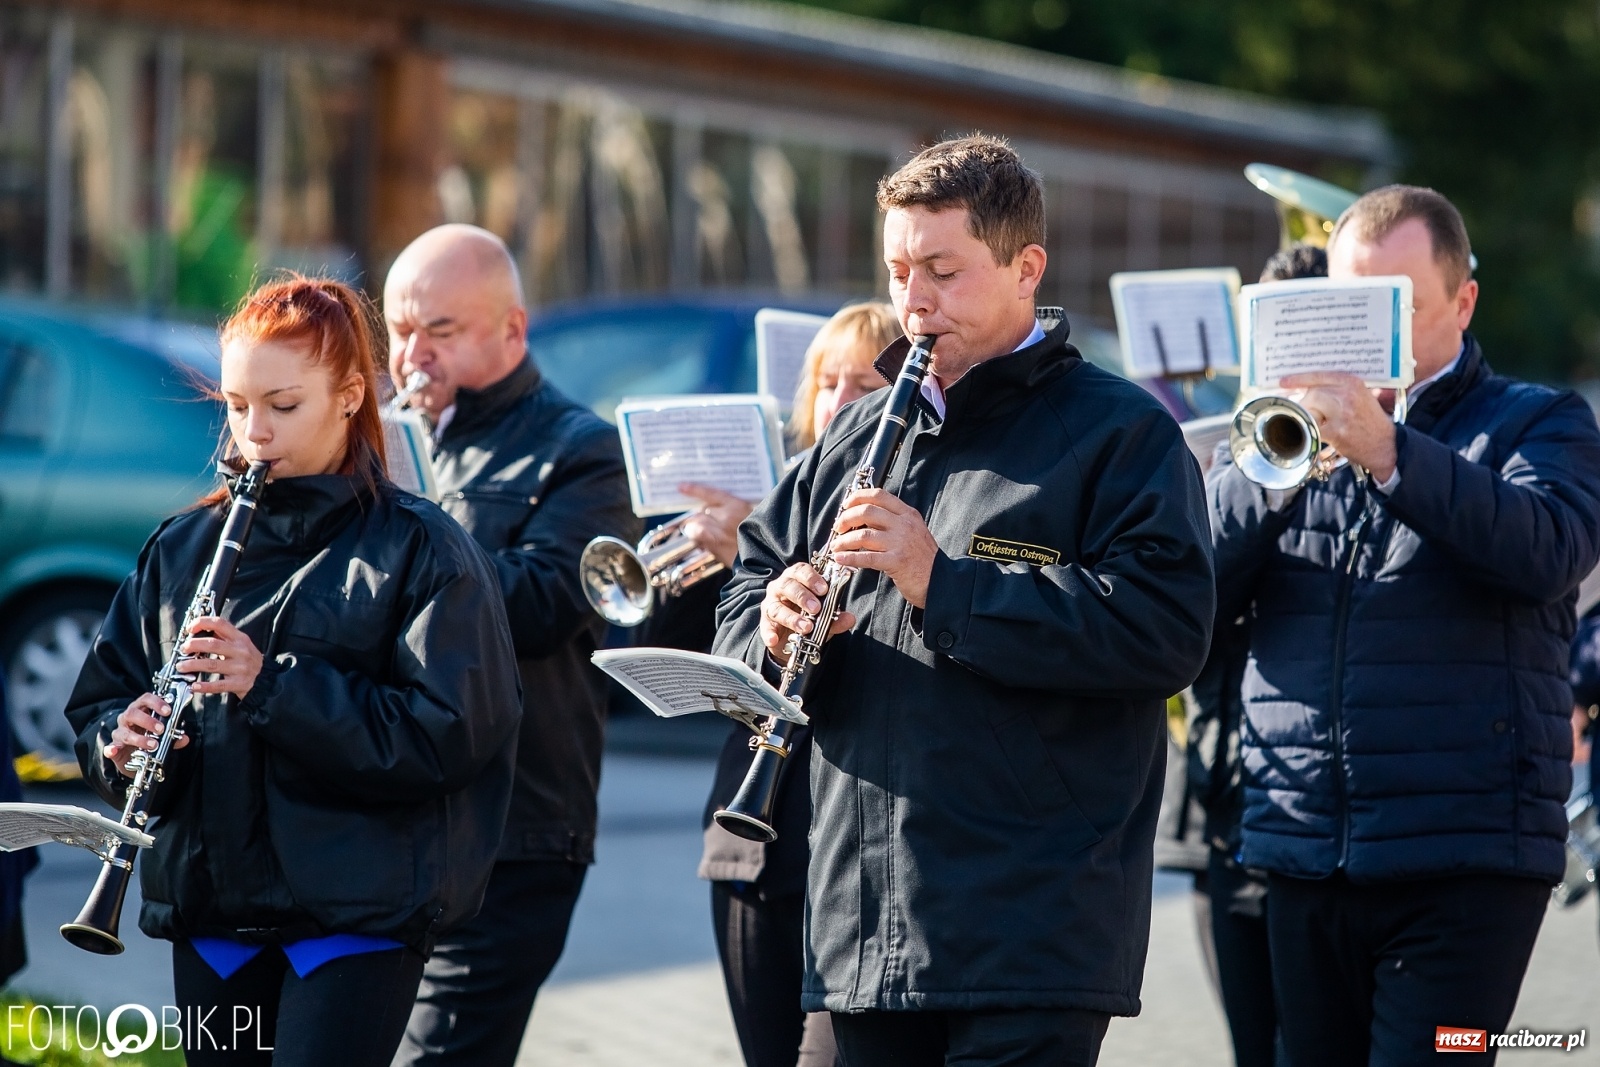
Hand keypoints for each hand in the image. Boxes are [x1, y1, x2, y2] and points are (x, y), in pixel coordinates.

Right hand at [105, 693, 188, 777]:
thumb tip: (184, 739)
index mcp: (141, 710)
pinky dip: (111, 749)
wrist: (133, 755)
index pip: (146, 699)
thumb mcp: (162, 736)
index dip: (156, 702)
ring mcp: (119, 732)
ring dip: (139, 738)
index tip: (168, 711)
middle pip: (133, 713)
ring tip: (153, 745)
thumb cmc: (148, 737)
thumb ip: (173, 735)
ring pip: (124, 731)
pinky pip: (109, 747)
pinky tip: (113, 751)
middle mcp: (127, 718)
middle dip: (148, 720)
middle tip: (161, 729)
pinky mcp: (114, 747)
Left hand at [176, 616, 262, 698]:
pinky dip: (204, 686)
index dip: (203, 623)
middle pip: (213, 645)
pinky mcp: (238, 684)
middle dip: (194, 645)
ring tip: (181, 666)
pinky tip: (193, 686)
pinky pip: (218, 685)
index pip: (220, 624)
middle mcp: (241, 652)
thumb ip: (223, 637)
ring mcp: (240, 668)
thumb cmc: (248, 659)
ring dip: (193, 665)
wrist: (265, 679)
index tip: (190, 629)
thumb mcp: (241, 644)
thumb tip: (199, 631)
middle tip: (183, 649)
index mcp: (240, 639)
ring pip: (212, 665)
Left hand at [678, 483, 754, 568]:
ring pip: (696, 524)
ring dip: (696, 529)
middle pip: (702, 511)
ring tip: (702, 534)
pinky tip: (703, 543)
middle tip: (705, 523)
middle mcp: (727, 516)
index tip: (681, 486)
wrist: (765, 560)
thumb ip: (734, 511)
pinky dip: (697, 539)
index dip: (695, 489)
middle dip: (700, 517)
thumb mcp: (752, 517)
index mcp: (738, 506)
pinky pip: (697, 538)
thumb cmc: (761, 538)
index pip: (712, 493)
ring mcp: (720, 531)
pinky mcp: (715, 545)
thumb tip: (712, 511)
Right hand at [760, 561, 856, 657]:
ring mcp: (771, 604)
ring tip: (806, 627)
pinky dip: (769, 633)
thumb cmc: (809, 617)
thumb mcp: (825, 618)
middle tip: (816, 608)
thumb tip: (850, 618)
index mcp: (796, 579)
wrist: (793, 639)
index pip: (800, 570)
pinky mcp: (765, 622)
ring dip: (791, 617)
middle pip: (787, 585)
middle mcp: (780, 588)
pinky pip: (765, 627)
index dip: (811, 578)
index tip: (824, 589)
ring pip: (776, 607)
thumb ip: (836, 618)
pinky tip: (774, 640)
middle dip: (802, 596)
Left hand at [829, 488, 938, 608]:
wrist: (940, 581)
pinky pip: (867, 557)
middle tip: (838, 527)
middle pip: (867, 512)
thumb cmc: (923, 559)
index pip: (879, 495)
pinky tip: (840, 559)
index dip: (858, 497)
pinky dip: (850, 557)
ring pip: (863, 535)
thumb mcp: (913, 531)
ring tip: (836, 546)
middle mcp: (904, 525)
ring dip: (844, 541)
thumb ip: (893, 521)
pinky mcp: (897, 562)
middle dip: (846, 518)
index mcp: (908, 514)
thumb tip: (863, 516)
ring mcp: (901, 543)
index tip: (846, 505)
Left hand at [1280, 372, 1398, 482]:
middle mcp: (1348, 395)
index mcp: (1352, 382)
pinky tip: (1316, 431)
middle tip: (1308, 411)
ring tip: (1320, 422)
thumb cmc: (1368, 419)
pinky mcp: (1337, 432)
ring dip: (1309, 416)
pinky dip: (1310, 429)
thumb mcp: (1358, 395)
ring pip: (1311, 408)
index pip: (1319, 375)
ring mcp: (1343, 413)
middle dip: (1305, 403)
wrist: (1385, 444)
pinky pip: (1313, 426)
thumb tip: (1305, 386)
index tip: (1283, 381)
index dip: (1298, 379)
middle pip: (1312, 393)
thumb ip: (1336, 388)